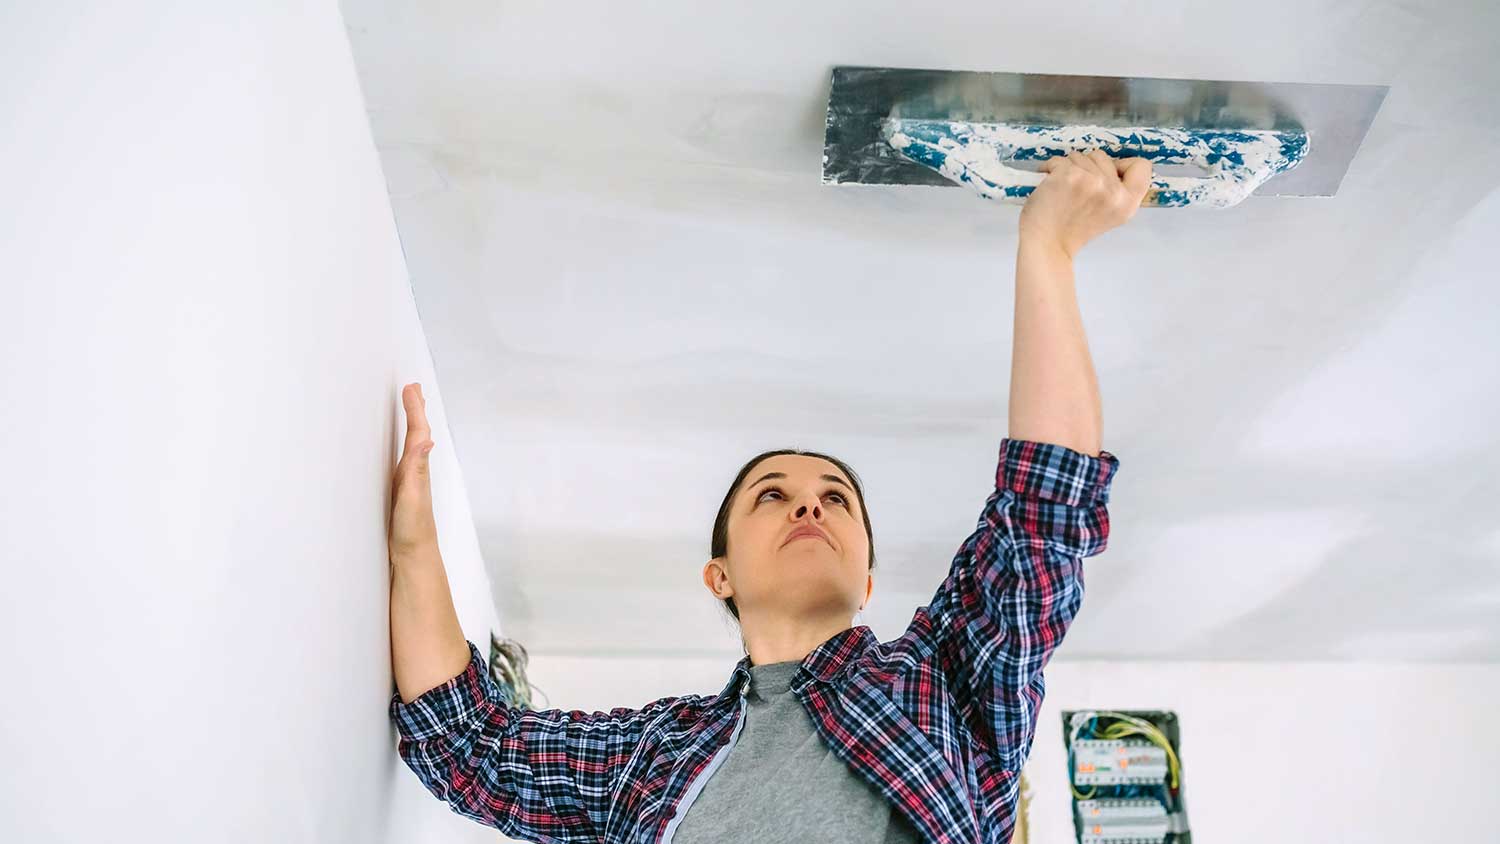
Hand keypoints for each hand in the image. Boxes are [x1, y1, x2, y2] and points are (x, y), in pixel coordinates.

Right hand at [389, 382, 438, 561]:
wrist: (414, 555)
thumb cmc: (412, 528)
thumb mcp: (412, 496)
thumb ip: (417, 469)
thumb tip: (426, 440)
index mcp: (416, 469)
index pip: (417, 432)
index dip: (414, 409)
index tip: (411, 387)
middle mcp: (415, 471)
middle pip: (417, 433)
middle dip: (415, 410)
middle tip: (414, 388)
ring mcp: (409, 480)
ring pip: (412, 444)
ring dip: (412, 423)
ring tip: (411, 407)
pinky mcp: (401, 490)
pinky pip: (404, 458)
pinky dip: (404, 444)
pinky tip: (404, 448)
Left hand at [1018, 150, 1152, 258]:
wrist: (1046, 245)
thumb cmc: (1070, 230)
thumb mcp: (1108, 214)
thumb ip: (1116, 190)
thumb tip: (1111, 164)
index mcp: (1128, 203)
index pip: (1142, 166)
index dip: (1122, 165)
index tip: (1104, 175)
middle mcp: (1114, 193)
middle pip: (1103, 156)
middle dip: (1087, 167)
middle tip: (1075, 191)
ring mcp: (1092, 182)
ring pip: (1080, 156)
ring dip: (1067, 168)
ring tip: (1061, 190)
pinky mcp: (1070, 176)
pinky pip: (1058, 160)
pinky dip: (1049, 169)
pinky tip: (1048, 186)